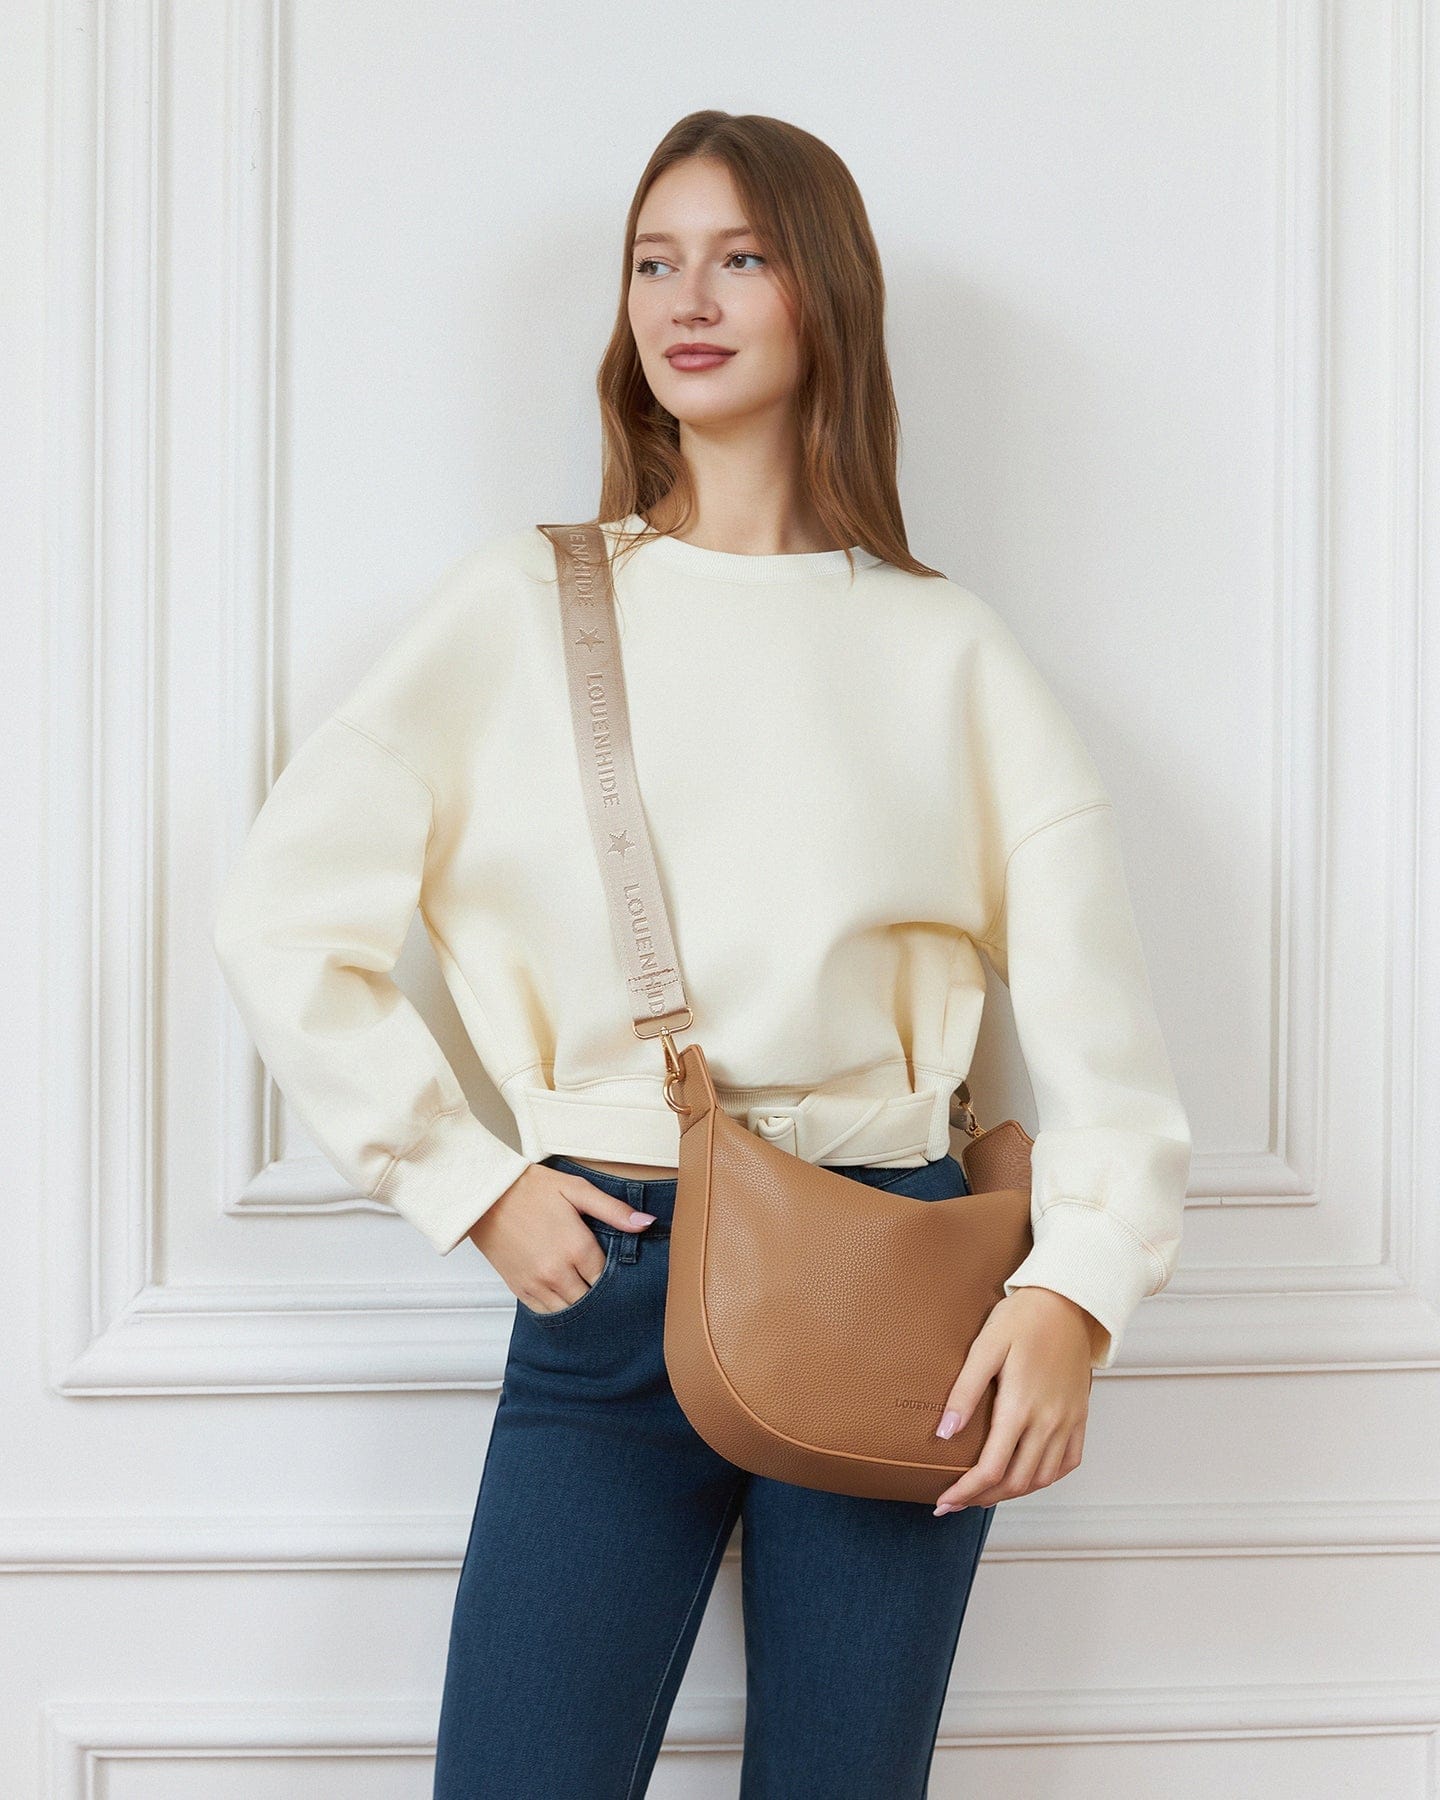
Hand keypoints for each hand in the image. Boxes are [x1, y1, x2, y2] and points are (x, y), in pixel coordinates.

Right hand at [467, 1164, 656, 1313]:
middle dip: (600, 1295)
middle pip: (591, 1300)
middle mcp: (557, 1272)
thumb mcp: (577, 1190)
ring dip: (580, 1305)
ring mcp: (536, 1284)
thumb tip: (646, 1223)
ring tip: (586, 1292)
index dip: (616, 1277)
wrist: (484, 1195)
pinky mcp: (519, 1289)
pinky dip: (558, 1308)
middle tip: (606, 1287)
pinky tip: (565, 1296)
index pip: (608, 1278)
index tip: (620, 1272)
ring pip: (570, 1311)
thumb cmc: (531, 1188)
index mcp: (576, 1247)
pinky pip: (546, 1313)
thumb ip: (614, 1210)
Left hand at [930, 1286, 1098, 1516]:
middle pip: (1016, 1481)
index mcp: (1021, 1407)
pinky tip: (1026, 1477)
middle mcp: (1048, 1422)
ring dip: (1012, 1492)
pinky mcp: (1080, 1417)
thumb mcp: (985, 1347)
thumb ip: (965, 1392)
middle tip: (956, 1501)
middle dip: (983, 1498)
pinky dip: (1045, 1478)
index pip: (992, 1468)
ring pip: (1042, 1478)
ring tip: (985, 1492)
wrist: (1068, 1302)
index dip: (966, 1491)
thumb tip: (944, 1434)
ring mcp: (1068, 1422)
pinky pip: (1067, 1463)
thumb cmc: (1023, 1319)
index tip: (943, 1502)